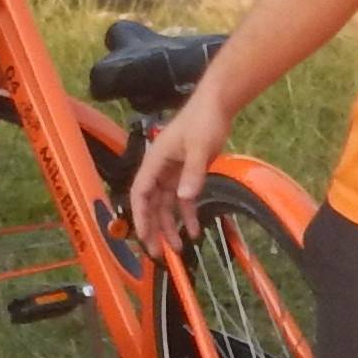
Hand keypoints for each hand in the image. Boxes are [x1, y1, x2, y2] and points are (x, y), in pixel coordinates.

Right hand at [127, 90, 227, 251]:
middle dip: (154, 229)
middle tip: (158, 253)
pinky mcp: (186, 173)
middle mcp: (159, 169)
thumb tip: (185, 198)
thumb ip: (193, 173)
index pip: (140, 193)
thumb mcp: (199, 147)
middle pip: (151, 204)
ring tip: (179, 248)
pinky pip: (183, 199)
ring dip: (170, 226)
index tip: (145, 237)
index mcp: (155, 161)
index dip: (140, 216)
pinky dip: (188, 214)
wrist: (217, 104)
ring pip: (166, 205)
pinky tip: (196, 230)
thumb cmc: (203, 120)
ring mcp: (172, 172)